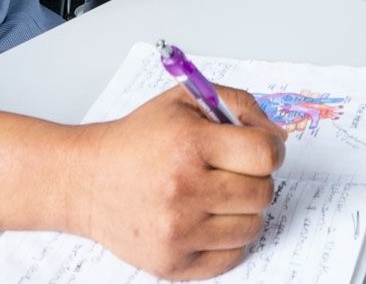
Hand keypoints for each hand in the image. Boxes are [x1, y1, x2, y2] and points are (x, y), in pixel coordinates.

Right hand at [71, 87, 284, 279]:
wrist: (86, 181)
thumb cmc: (138, 140)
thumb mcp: (185, 101)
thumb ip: (239, 105)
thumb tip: (279, 138)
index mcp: (188, 144)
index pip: (264, 154)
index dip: (270, 149)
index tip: (260, 149)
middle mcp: (183, 190)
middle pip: (262, 192)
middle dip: (255, 179)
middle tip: (232, 171)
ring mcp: (177, 232)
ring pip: (252, 226)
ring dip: (242, 210)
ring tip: (216, 196)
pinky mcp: (172, 264)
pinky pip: (231, 257)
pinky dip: (227, 240)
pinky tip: (207, 220)